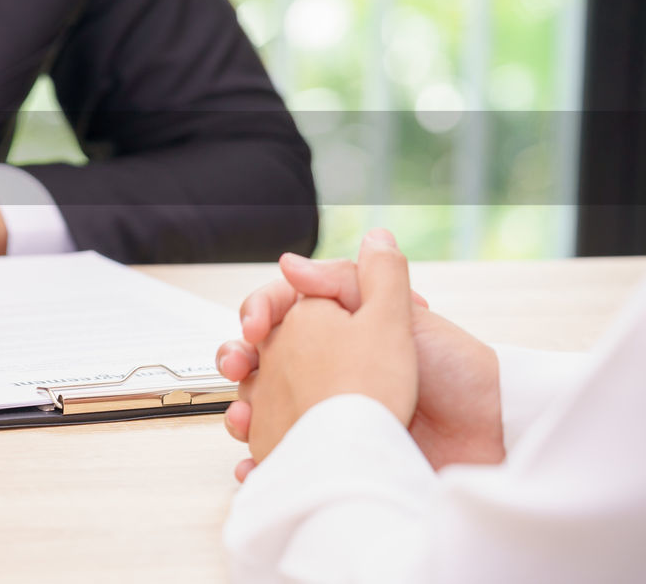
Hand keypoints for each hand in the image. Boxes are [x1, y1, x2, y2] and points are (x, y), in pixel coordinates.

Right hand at [218, 231, 504, 480]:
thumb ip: (349, 279)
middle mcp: (328, 369)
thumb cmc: (455, 373)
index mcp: (340, 329)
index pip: (280, 310)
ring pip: (262, 408)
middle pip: (260, 358)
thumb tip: (291, 263)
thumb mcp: (402, 314)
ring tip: (245, 419)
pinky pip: (282, 458)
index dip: (259, 312)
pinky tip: (256, 463)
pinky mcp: (332, 454)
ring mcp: (326, 413)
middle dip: (238, 358)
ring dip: (242, 410)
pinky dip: (262, 462)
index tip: (255, 326)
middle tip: (239, 365)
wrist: (488, 438)